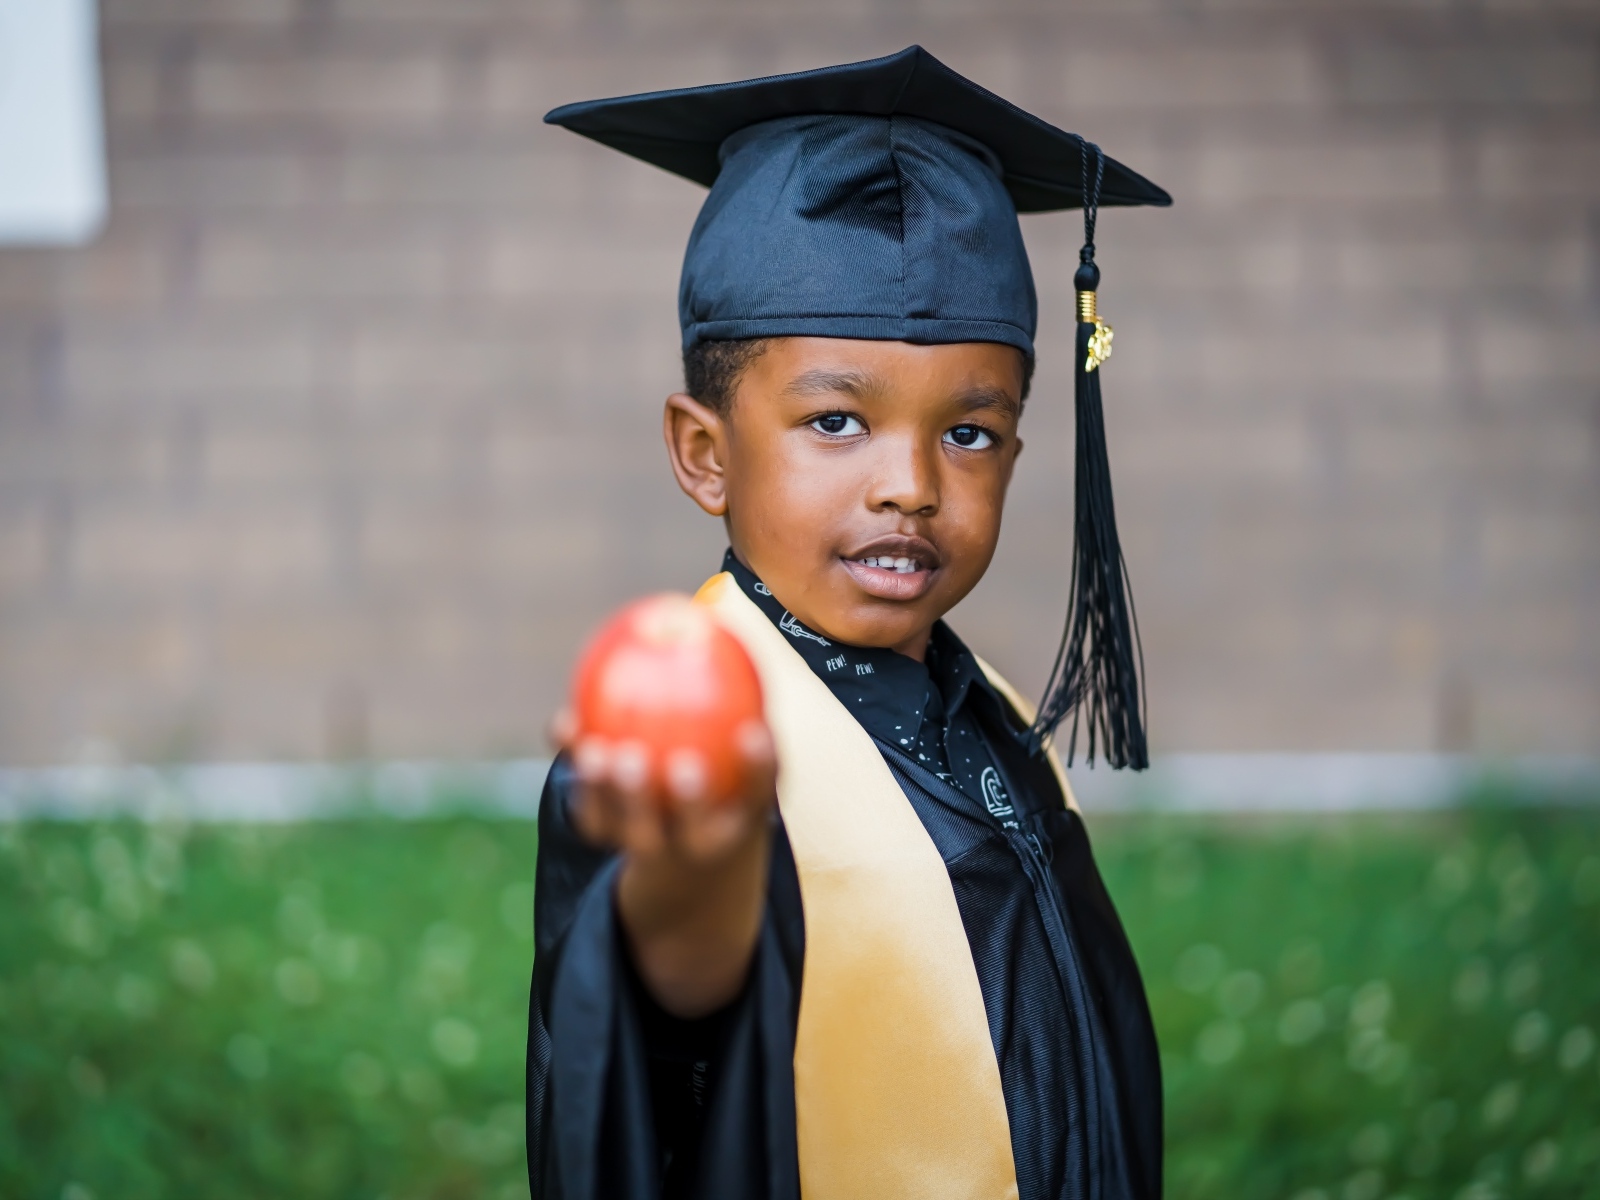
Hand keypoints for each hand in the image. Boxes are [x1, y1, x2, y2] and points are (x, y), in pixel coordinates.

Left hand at [551, 708, 776, 863]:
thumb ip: (727, 693)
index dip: (760, 767)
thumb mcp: (731, 743)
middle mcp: (701, 843)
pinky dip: (576, 771)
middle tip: (678, 763)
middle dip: (688, 801)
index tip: (752, 732)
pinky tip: (565, 726)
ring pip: (635, 832)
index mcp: (742, 819)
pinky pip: (589, 810)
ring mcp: (652, 849)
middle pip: (694, 830)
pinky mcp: (607, 840)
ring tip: (599, 752)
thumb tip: (699, 617)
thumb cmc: (715, 770)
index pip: (759, 793)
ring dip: (616, 794)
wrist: (680, 843)